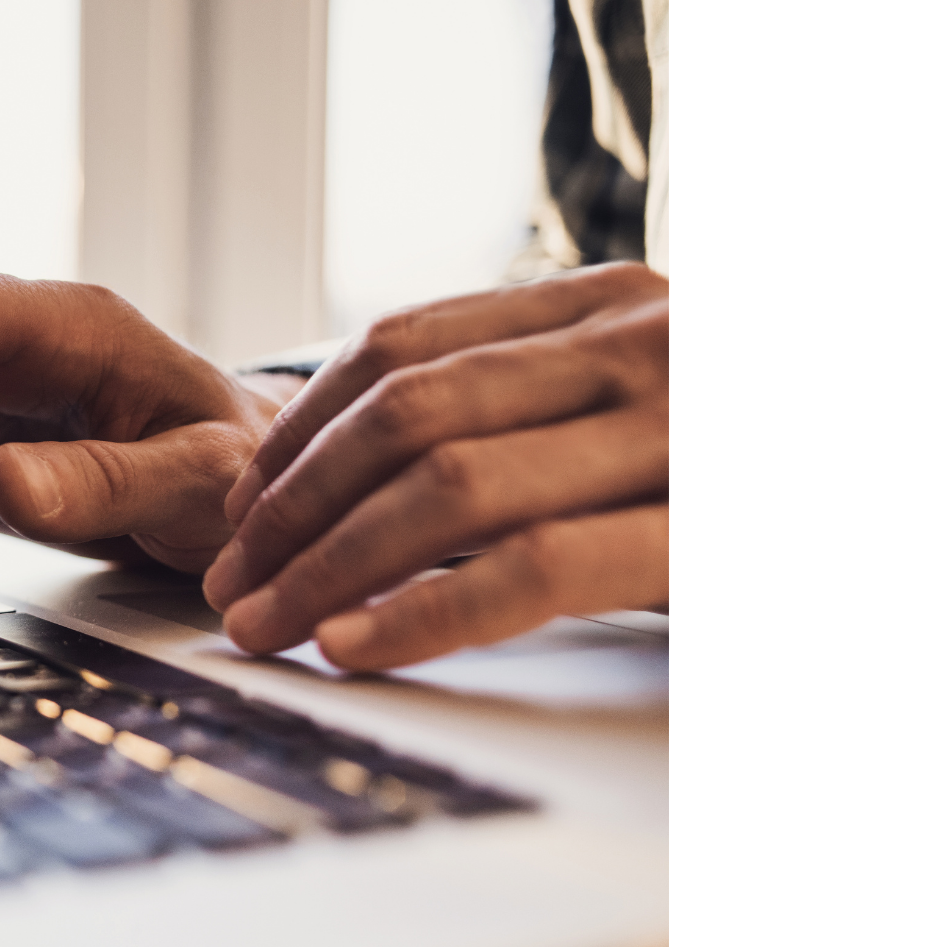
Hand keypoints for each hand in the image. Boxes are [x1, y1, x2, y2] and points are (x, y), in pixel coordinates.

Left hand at [202, 262, 668, 670]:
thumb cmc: (716, 474)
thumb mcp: (639, 403)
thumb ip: (533, 406)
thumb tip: (365, 470)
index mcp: (606, 302)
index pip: (405, 344)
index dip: (300, 425)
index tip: (239, 501)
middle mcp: (638, 342)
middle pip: (407, 413)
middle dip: (294, 504)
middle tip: (230, 579)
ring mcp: (674, 429)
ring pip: (450, 485)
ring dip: (329, 565)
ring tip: (264, 623)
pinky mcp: (699, 532)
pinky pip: (533, 568)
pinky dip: (425, 612)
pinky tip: (351, 644)